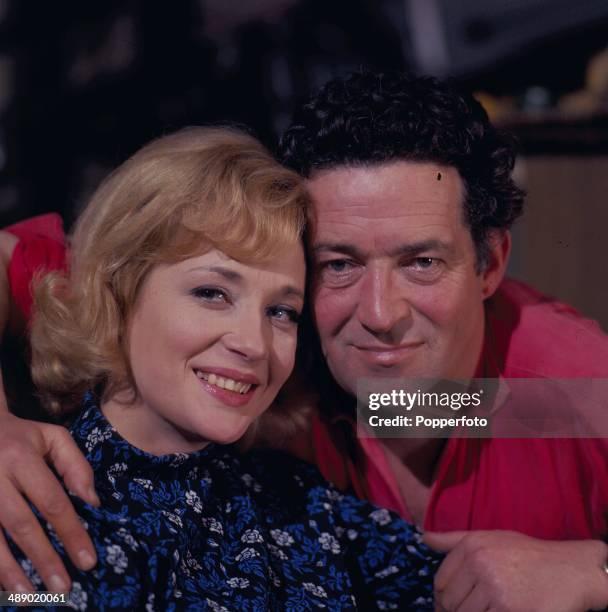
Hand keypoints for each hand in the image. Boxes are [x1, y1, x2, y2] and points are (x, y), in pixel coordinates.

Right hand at [0, 412, 98, 591]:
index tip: (88, 561)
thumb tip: (91, 501)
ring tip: (29, 598)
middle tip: (63, 588)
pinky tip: (1, 586)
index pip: (53, 501)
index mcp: (21, 458)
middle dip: (44, 559)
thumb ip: (76, 465)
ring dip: (10, 571)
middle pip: (22, 525)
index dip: (71, 532)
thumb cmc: (21, 436)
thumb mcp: (52, 437)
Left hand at [424, 530, 607, 611]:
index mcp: (471, 546)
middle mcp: (478, 563)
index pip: (441, 582)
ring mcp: (493, 588)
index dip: (442, 599)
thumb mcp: (490, 537)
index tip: (449, 607)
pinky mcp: (509, 610)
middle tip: (469, 611)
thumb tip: (424, 537)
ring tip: (487, 610)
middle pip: (450, 602)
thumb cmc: (528, 554)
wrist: (570, 570)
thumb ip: (454, 540)